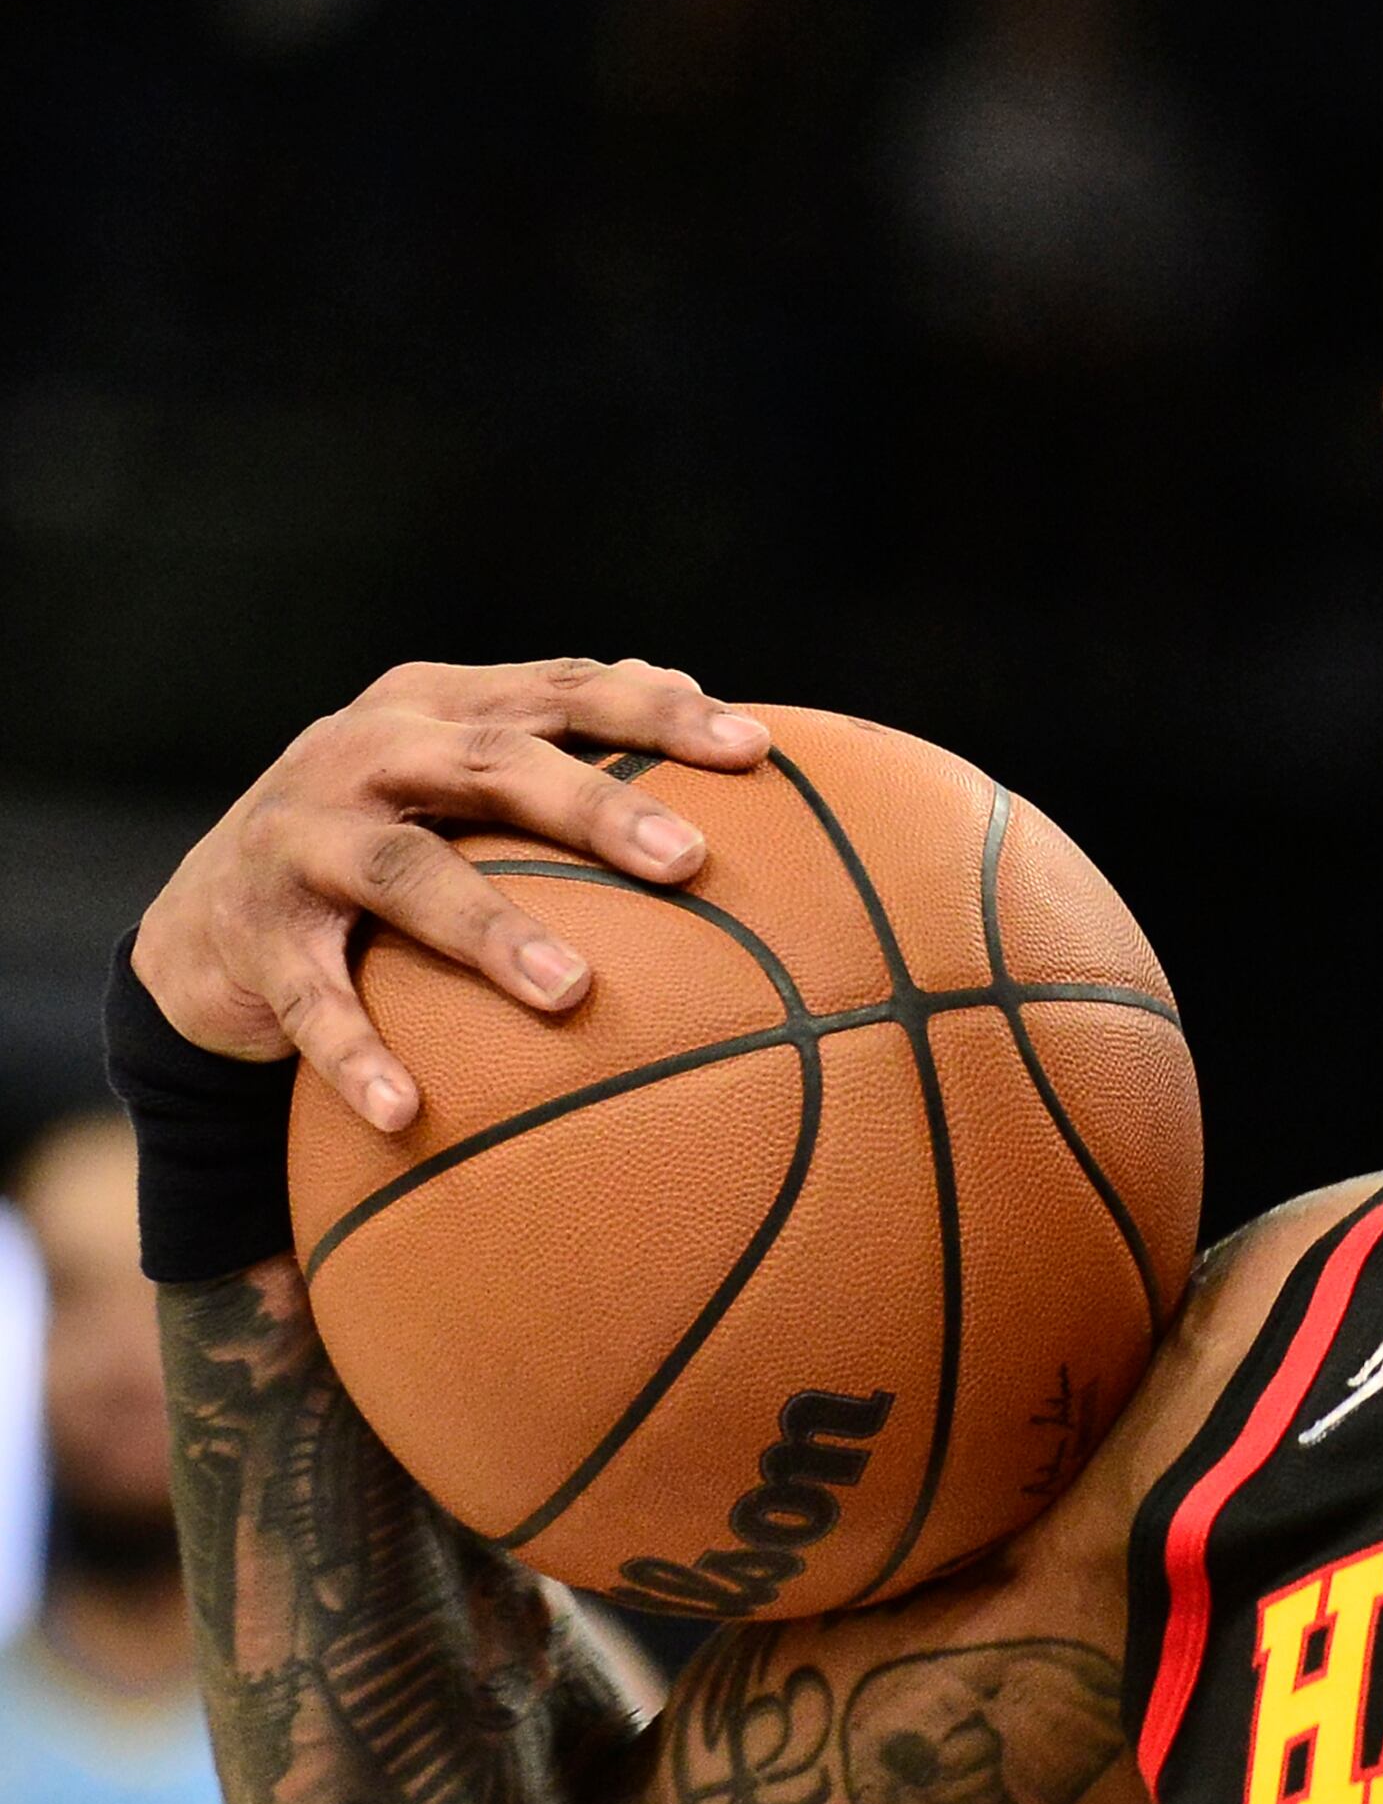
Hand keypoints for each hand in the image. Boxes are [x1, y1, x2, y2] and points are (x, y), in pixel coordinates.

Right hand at [134, 658, 771, 1130]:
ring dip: (491, 931)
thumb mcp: (465, 781)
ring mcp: (300, 838)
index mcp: (437, 705)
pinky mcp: (252, 933)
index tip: (756, 752)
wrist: (204, 921)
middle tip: (690, 862)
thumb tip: (723, 726)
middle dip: (593, 806)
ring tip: (573, 993)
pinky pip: (312, 998)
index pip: (562, 690)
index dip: (658, 711)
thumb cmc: (389, 837)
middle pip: (492, 763)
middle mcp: (365, 751)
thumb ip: (572, 750)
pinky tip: (410, 1112)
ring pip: (407, 873)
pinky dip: (358, 1054)